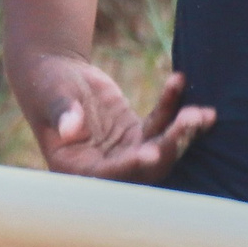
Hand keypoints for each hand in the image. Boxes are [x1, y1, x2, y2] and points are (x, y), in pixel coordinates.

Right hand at [20, 56, 213, 183]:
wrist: (52, 71)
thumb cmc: (45, 84)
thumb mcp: (51, 94)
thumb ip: (61, 111)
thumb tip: (70, 128)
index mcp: (75, 168)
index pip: (109, 174)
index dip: (131, 165)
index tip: (152, 150)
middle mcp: (103, 166)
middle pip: (144, 166)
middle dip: (169, 146)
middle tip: (189, 121)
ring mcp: (122, 151)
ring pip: (159, 147)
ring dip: (182, 131)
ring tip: (203, 112)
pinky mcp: (135, 133)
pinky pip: (160, 123)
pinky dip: (172, 105)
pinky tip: (180, 80)